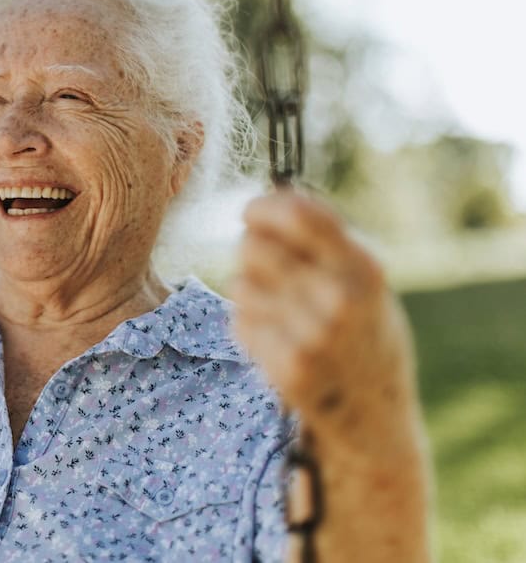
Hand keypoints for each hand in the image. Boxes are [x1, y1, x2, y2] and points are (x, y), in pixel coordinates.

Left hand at [229, 190, 420, 457]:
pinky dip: (249, 326)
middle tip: (267, 269)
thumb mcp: (365, 280)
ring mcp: (314, 338)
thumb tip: (271, 200)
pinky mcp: (288, 370)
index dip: (263, 207)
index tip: (251, 213)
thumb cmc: (363, 332)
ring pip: (240, 284)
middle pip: (253, 246)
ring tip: (281, 312)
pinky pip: (239, 323)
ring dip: (250, 292)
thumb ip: (324, 242)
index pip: (298, 215)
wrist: (376, 415)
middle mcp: (341, 300)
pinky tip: (277, 339)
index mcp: (364, 267)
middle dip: (251, 250)